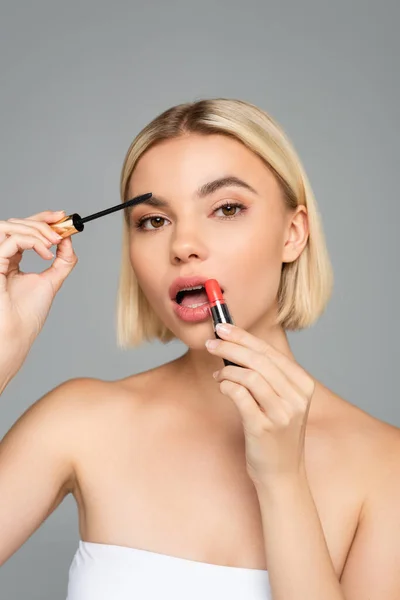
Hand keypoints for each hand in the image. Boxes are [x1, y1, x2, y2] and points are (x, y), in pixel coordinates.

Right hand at [0, 210, 77, 385]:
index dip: (41, 219)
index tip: (62, 217)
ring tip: (54, 242)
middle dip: (41, 220)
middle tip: (61, 227)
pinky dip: (32, 240)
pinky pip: (10, 240)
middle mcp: (0, 258)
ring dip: (36, 229)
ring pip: (9, 226)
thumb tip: (70, 240)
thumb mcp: (51, 282)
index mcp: (11, 261)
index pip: (23, 230)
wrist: (16, 336)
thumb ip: (61, 261)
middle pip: (15, 223)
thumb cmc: (27, 316)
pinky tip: (46, 254)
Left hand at [205, 323, 314, 489]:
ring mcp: (281, 414)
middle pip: (259, 360)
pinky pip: (240, 395)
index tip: (223, 328)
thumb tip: (237, 347)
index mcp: (303, 385)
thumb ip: (267, 376)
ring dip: (226, 369)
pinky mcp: (263, 428)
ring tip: (218, 374)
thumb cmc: (276, 434)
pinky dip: (226, 385)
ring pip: (249, 375)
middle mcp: (296, 398)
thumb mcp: (282, 401)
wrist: (282, 474)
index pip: (270, 352)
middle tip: (211, 342)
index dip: (244, 337)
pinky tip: (222, 386)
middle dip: (231, 346)